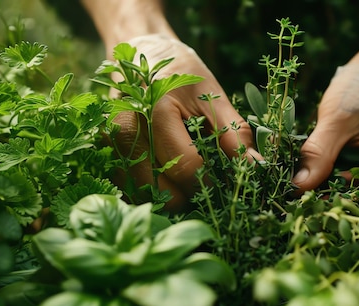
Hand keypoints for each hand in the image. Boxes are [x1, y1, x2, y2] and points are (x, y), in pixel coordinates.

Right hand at [111, 35, 260, 210]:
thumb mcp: (212, 96)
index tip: (223, 184)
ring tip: (183, 180)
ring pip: (142, 195)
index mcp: (156, 111)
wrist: (142, 55)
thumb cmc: (180, 73)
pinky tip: (163, 178)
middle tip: (203, 183)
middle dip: (187, 194)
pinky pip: (128, 189)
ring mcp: (108, 144)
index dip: (210, 183)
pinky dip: (149, 191)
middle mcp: (125, 130)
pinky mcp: (103, 154)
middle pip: (160, 190)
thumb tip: (255, 168)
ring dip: (166, 196)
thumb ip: (232, 133)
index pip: (186, 167)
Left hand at [292, 63, 358, 197]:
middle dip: (343, 200)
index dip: (344, 201)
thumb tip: (299, 186)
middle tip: (311, 196)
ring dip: (345, 195)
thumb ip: (319, 153)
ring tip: (318, 187)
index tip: (311, 201)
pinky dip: (349, 187)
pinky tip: (331, 180)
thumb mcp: (336, 118)